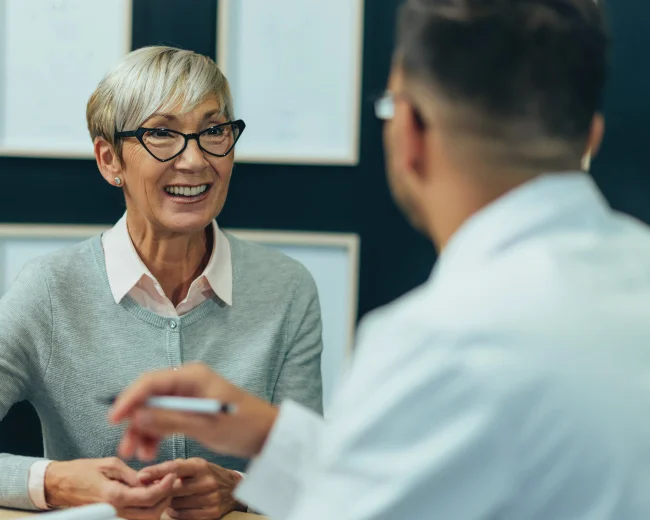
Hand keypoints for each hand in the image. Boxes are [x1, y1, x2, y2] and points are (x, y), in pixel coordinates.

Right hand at [44, 457, 174, 519]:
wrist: (60, 486)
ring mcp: (114, 516)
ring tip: (162, 485)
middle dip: (166, 497)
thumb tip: (149, 481)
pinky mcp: (113, 516)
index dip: (165, 486)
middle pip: (152, 514)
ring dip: (158, 503)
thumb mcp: (110, 465)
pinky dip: (147, 507)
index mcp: (114, 497)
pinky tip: (149, 492)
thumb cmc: (81, 472)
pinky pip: (136, 516)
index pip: (149, 497)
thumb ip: (132, 475)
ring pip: (146, 518)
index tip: (173, 474)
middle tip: (171, 481)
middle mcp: (115, 511)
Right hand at [109, 363, 278, 460]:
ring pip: (155, 410)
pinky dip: (157, 432)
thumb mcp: (205, 425)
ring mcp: (189, 394)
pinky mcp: (191, 408)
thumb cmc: (243, 425)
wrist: (267, 433)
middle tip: (126, 447)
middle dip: (135, 421)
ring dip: (144, 430)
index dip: (129, 399)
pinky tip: (151, 449)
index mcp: (192, 376)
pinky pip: (166, 417)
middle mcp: (187, 381)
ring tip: (140, 454)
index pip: (151, 382)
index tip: (113, 420)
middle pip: (150, 396)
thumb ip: (171, 420)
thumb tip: (137, 416)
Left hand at [139, 458, 244, 519]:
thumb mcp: (194, 465)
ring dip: (169, 503)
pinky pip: (184, 516)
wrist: (233, 488)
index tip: (141, 475)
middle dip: (162, 491)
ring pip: (177, 505)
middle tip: (156, 490)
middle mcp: (207, 481)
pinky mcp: (212, 513)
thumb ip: (174, 468)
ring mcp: (210, 498)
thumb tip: (146, 476)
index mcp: (201, 466)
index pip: (175, 468)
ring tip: (173, 498)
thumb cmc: (207, 474)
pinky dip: (177, 513)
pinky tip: (179, 507)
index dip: (157, 472)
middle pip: (173, 490)